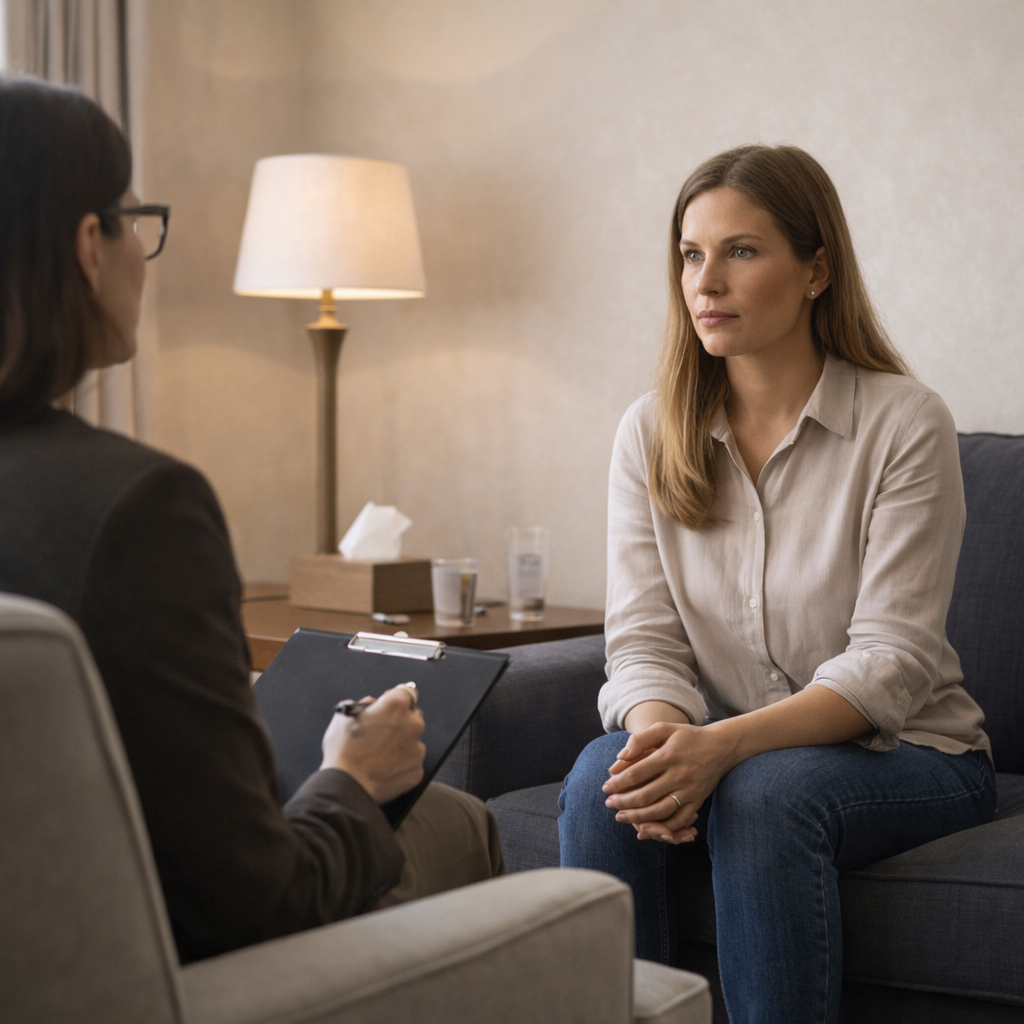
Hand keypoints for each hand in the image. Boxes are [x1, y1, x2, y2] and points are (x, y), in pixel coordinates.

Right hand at [320, 684, 425, 803]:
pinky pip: (411, 762)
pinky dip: (401, 764)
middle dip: (400, 721)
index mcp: (396, 705)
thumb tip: (372, 704)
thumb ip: (364, 704)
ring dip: (401, 744)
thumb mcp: (345, 716)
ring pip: (413, 740)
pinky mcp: (417, 769)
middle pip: (413, 716)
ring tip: (379, 755)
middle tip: (381, 733)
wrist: (347, 785)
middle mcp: (413, 723)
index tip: (391, 704)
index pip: (407, 692)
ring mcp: (417, 748)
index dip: (397, 698)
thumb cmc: (343, 750)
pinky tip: (384, 768)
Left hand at [602, 721, 735, 843]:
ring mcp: (690, 790)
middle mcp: (679, 775)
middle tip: (609, 804)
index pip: (637, 773)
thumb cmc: (688, 736)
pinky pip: (679, 820)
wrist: (721, 747)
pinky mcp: (697, 801)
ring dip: (638, 817)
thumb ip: (640, 739)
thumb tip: (620, 757)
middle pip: (646, 795)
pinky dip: (662, 827)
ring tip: (621, 817)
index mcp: (668, 755)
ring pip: (660, 811)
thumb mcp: (665, 728)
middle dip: (623, 802)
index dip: (618, 782)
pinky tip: (646, 827)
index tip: (606, 786)